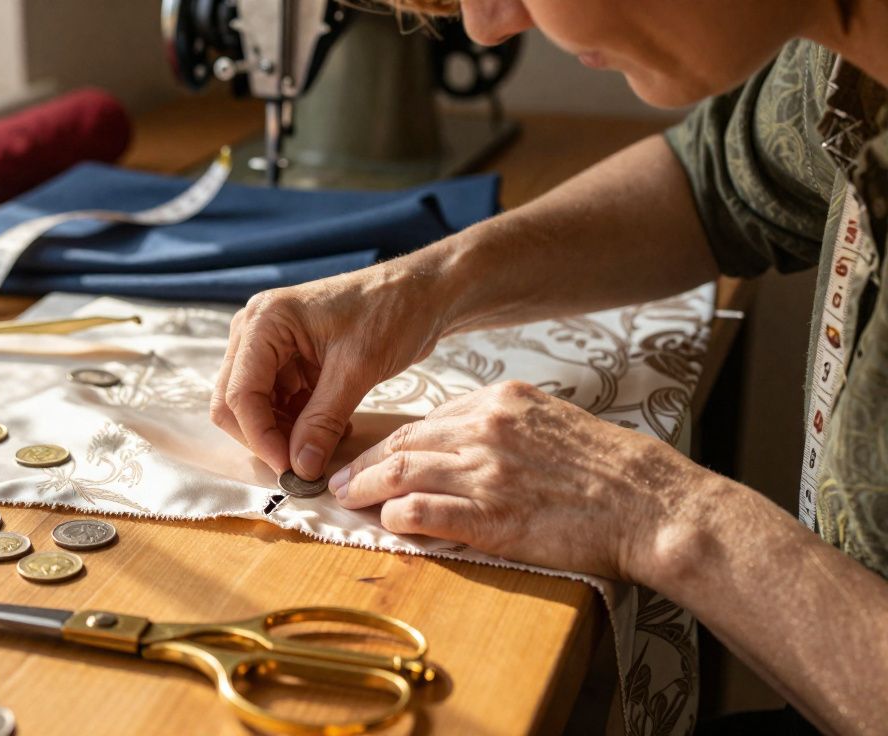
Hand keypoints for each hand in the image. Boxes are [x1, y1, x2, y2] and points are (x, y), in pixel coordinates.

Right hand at [211, 255, 451, 479]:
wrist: (420, 294)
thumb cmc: (391, 312)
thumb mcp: (357, 369)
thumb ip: (322, 421)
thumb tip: (299, 469)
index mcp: (264, 321)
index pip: (241, 393)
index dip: (261, 437)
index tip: (291, 469)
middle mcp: (255, 331)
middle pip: (235, 402)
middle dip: (266, 437)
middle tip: (302, 465)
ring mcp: (269, 346)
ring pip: (256, 408)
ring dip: (285, 433)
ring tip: (327, 442)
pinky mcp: (288, 360)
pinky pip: (279, 403)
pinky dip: (299, 423)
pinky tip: (333, 428)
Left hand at [328, 381, 701, 581]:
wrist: (649, 504)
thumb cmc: (608, 469)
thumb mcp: (553, 422)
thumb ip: (506, 426)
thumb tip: (464, 440)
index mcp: (501, 401)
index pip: (427, 419)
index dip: (390, 439)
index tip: (371, 453)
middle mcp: (485, 429)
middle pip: (403, 442)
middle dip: (362, 461)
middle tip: (337, 477)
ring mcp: (485, 472)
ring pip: (399, 473)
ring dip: (364, 488)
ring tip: (345, 499)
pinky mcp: (489, 516)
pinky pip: (421, 511)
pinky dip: (396, 516)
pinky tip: (386, 522)